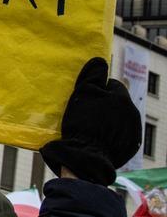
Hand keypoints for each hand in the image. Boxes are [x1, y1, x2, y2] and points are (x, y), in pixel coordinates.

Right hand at [40, 57, 141, 184]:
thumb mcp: (82, 94)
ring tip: (93, 127)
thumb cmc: (82, 122)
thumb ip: (92, 76)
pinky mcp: (132, 145)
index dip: (98, 89)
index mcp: (122, 98)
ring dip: (110, 119)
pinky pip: (122, 133)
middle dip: (106, 104)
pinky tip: (100, 138)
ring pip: (120, 117)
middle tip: (88, 113)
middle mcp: (132, 112)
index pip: (112, 84)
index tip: (86, 98)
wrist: (87, 156)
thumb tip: (100, 60)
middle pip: (117, 102)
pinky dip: (113, 133)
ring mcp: (134, 130)